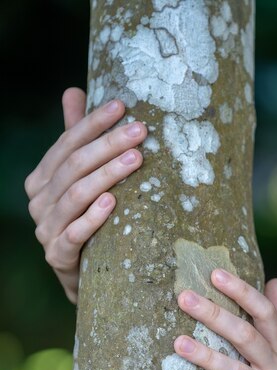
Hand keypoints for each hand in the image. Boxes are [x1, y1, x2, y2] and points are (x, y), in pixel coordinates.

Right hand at [24, 87, 146, 303]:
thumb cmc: (85, 220)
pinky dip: (93, 218)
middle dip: (107, 145)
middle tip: (140, 131)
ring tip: (135, 159)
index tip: (122, 106)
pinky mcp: (56, 255)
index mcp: (42, 179)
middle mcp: (39, 201)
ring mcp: (45, 229)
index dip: (92, 124)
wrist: (83, 273)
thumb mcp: (80, 178)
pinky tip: (112, 203)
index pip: (67, 144)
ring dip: (107, 175)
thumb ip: (75, 139)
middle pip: (74, 166)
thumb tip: (74, 90)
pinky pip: (74, 233)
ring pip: (76, 195)